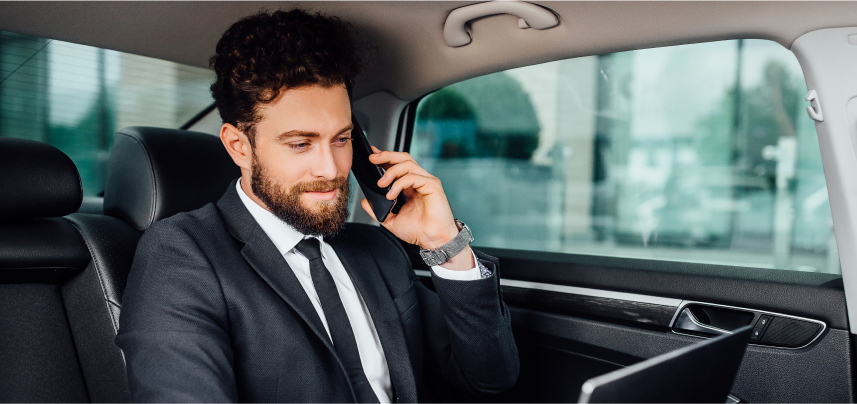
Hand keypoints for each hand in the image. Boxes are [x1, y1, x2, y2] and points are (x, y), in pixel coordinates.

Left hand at [361, 147, 474, 269]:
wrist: (432, 241)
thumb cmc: (418, 231)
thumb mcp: (391, 220)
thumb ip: (377, 210)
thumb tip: (365, 202)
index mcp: (411, 186)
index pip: (398, 165)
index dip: (385, 158)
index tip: (372, 155)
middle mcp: (420, 180)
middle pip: (403, 158)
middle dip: (386, 156)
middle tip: (372, 159)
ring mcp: (427, 181)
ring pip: (407, 164)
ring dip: (391, 171)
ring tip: (380, 183)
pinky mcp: (432, 186)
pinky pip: (413, 177)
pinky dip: (399, 184)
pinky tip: (391, 194)